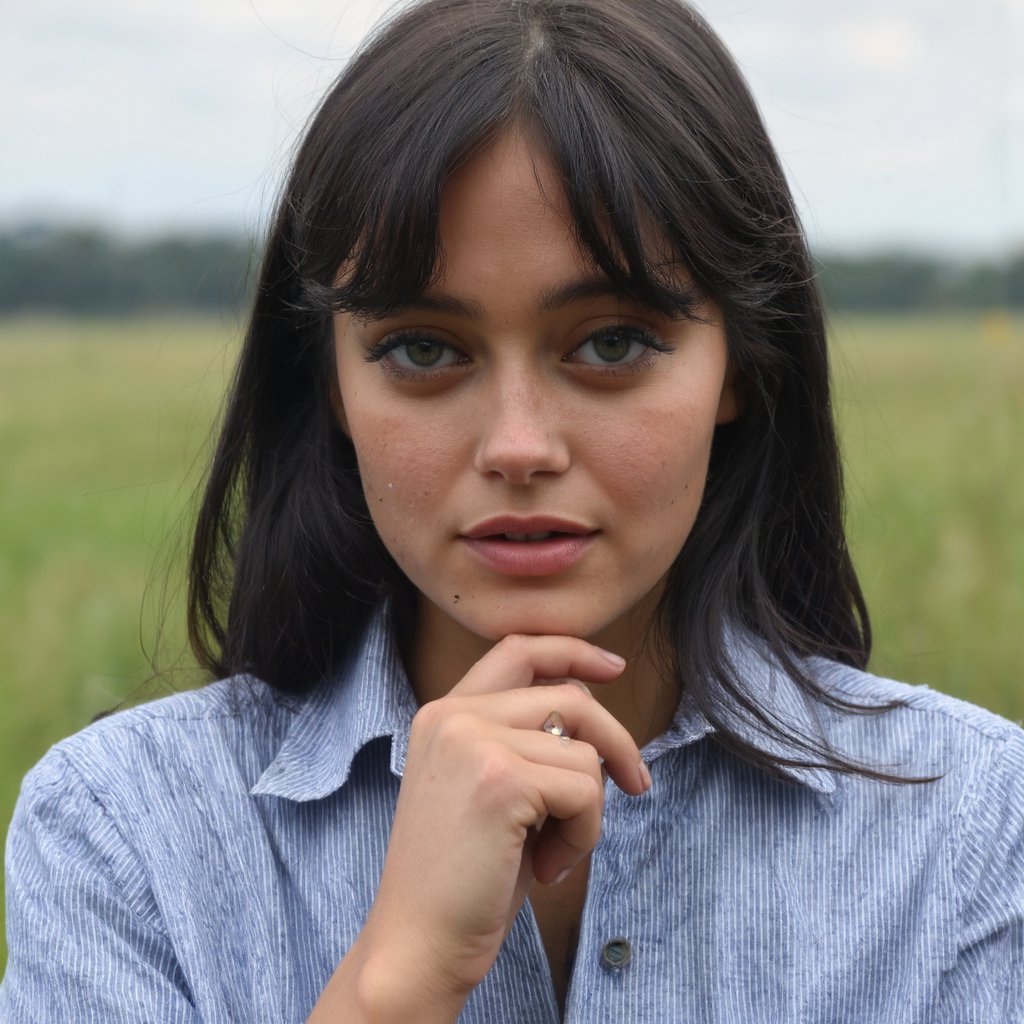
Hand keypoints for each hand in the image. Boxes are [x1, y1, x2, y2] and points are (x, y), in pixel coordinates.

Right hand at [332, 633, 649, 1020]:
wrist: (417, 945)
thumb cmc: (461, 878)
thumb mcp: (487, 788)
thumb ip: (522, 741)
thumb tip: (593, 717)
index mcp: (444, 714)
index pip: (518, 650)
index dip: (572, 651)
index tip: (614, 667)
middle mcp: (453, 715)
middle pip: (571, 698)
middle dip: (616, 743)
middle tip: (637, 785)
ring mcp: (474, 741)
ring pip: (585, 753)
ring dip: (588, 811)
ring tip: (551, 852)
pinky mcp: (501, 778)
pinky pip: (586, 789)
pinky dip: (584, 835)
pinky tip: (546, 867)